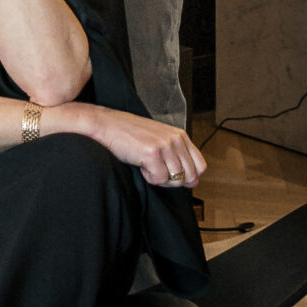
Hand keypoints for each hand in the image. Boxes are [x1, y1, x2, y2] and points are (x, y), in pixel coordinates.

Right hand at [54, 102, 205, 188]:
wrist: (106, 125)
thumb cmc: (130, 133)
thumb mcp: (159, 141)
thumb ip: (178, 158)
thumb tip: (193, 182)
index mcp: (180, 135)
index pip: (200, 165)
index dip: (188, 176)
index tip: (173, 175)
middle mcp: (176, 139)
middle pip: (189, 175)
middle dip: (172, 180)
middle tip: (156, 171)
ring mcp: (165, 145)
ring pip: (174, 179)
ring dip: (159, 178)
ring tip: (146, 164)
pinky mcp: (152, 153)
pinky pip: (159, 179)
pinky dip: (148, 177)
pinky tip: (140, 164)